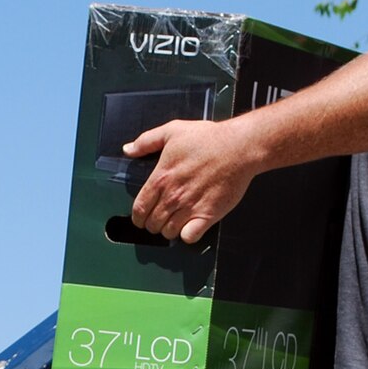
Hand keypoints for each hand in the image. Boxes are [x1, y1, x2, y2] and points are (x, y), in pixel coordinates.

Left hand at [125, 118, 254, 243]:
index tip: (141, 217)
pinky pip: (190, 237)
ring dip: (169, 230)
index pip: (139, 209)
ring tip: (174, 222)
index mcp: (161, 178)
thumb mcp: (172, 131)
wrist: (239, 147)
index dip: (138, 216)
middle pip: (152, 224)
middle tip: (159, 219)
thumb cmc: (209, 138)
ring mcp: (190, 207)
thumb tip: (128, 149)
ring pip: (169, 233)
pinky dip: (187, 236)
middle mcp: (173, 196)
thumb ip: (146, 141)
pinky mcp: (208, 215)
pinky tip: (190, 227)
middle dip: (152, 224)